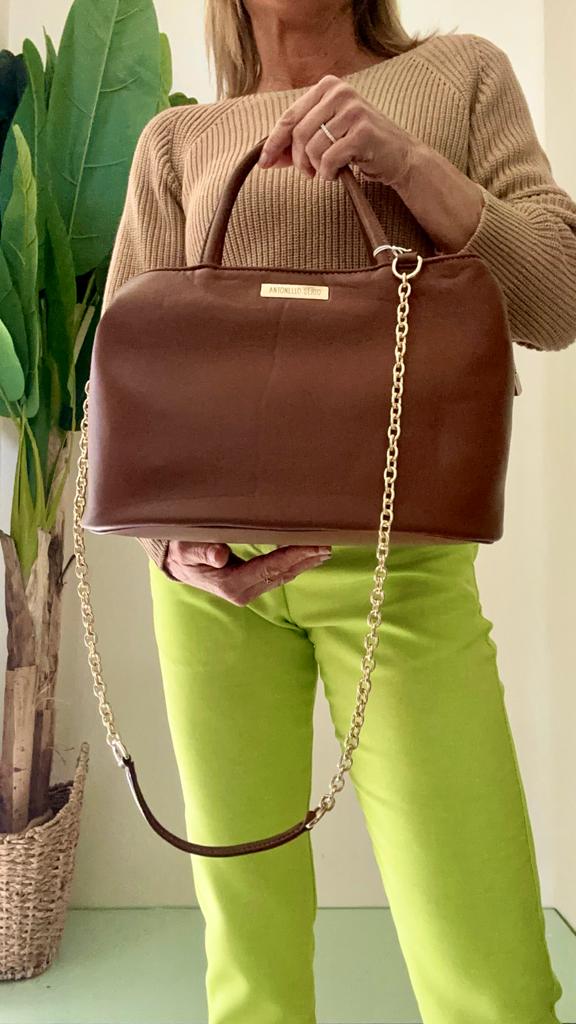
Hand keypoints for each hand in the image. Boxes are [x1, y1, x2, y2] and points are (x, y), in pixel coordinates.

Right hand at [163, 541, 331, 605]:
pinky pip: (277, 575)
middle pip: (281, 574)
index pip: (268, 568)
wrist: (177, 565)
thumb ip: (201, 551)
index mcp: (230, 584)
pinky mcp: (251, 585)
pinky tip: (307, 556)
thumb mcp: (185, 549)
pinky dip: (294, 565)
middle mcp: (243, 592)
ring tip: (324, 550)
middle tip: (328, 545)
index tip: (314, 545)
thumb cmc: (181, 552)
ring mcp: (248, 591)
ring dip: (304, 564)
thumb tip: (219, 555)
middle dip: (305, 560)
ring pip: (282, 577)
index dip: (293, 556)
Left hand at [257, 73, 417, 184]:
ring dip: (316, 168)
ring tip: (327, 172)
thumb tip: (267, 157)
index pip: (290, 116)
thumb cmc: (360, 146)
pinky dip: (328, 173)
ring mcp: (353, 110)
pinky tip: (337, 173)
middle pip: (299, 133)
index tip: (264, 163)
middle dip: (298, 160)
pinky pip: (329, 159)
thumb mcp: (328, 135)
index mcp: (328, 86)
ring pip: (313, 147)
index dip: (274, 142)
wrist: (400, 155)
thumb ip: (299, 141)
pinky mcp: (363, 131)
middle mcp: (340, 92)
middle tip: (308, 174)